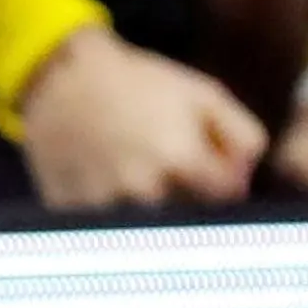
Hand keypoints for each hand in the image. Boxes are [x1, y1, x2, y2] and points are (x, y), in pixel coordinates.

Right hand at [17, 27, 264, 209]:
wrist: (61, 76)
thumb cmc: (139, 83)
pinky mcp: (75, 211)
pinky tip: (111, 182)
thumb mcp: (204, 93)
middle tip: (170, 170)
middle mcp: (145, 188)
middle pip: (191, 217)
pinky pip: (111, 231)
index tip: (205, 164)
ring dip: (153, 210)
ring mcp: (106, 203)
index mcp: (181, 159)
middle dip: (188, 197)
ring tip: (138, 174)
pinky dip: (117, 216)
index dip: (221, 179)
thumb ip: (245, 137)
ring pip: (152, 227)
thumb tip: (246, 181)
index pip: (227, 196)